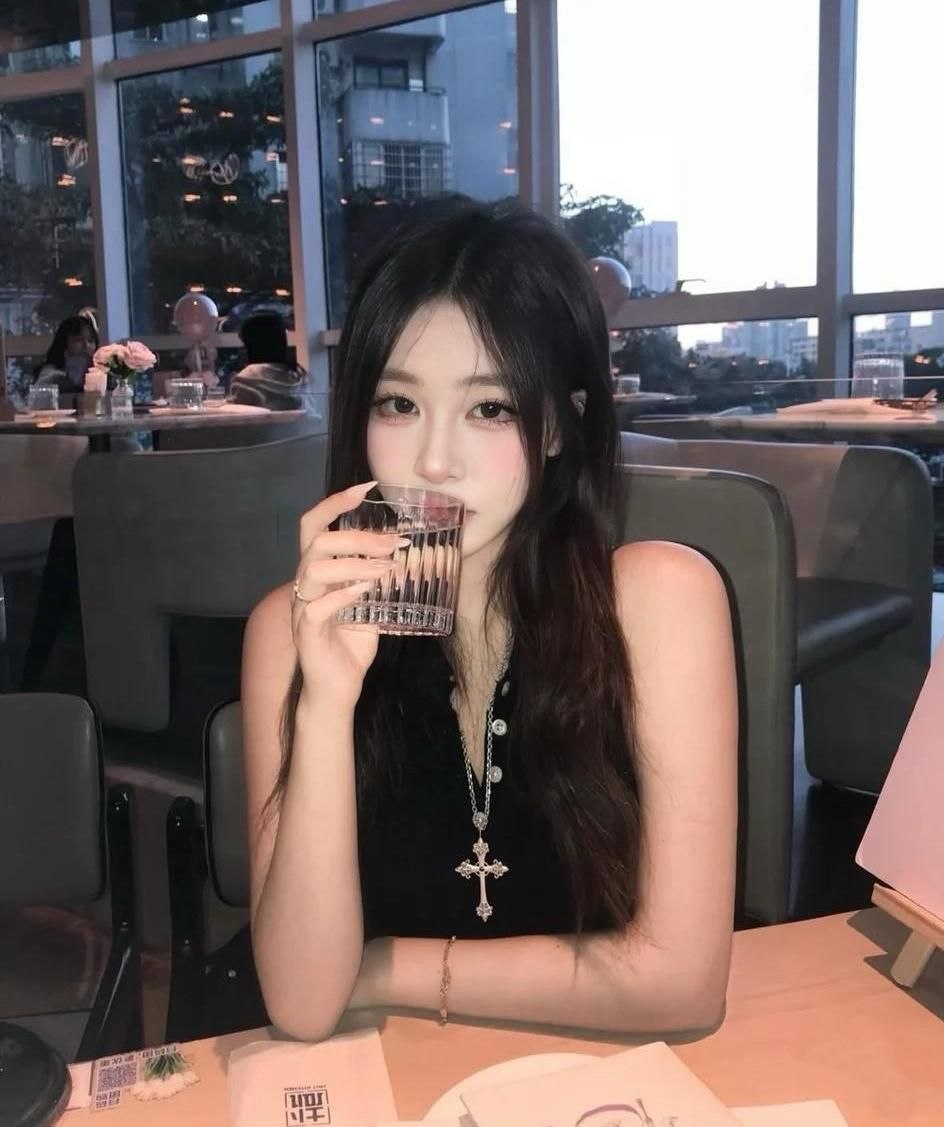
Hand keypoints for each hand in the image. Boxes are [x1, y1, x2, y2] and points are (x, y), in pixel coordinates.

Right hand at [292, 482, 405, 706]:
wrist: (337, 690)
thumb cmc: (350, 646)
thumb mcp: (371, 605)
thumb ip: (379, 580)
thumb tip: (406, 554)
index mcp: (318, 573)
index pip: (315, 525)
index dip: (336, 502)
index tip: (367, 487)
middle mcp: (305, 585)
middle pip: (316, 541)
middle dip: (357, 535)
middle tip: (393, 541)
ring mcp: (301, 607)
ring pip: (314, 569)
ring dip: (354, 563)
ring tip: (386, 568)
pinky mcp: (305, 632)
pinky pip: (315, 607)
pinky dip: (343, 595)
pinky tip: (366, 592)